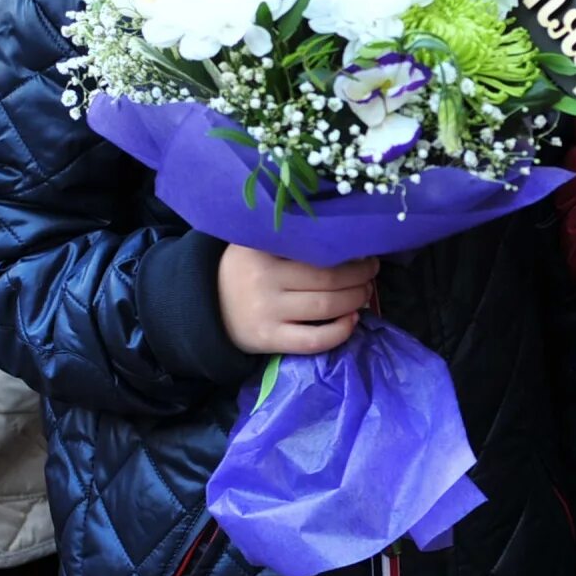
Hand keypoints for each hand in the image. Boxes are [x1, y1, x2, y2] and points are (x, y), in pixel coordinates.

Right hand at [217, 246, 377, 355]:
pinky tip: (352, 320)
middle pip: (329, 278)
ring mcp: (265, 311)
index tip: (365, 248)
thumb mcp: (258, 243)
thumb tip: (348, 238)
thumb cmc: (244, 269)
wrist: (204, 306)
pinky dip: (341, 331)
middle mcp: (263, 279)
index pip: (316, 246)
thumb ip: (293, 236)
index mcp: (262, 248)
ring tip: (364, 292)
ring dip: (356, 299)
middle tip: (371, 271)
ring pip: (326, 307)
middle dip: (361, 275)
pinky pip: (314, 340)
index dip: (349, 250)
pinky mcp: (267, 339)